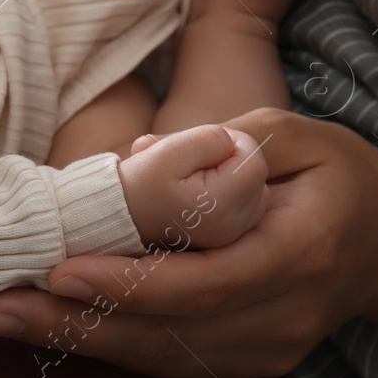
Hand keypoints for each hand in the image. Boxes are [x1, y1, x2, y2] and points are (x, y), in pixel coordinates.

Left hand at [0, 108, 377, 377]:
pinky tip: (50, 327)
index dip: (128, 283)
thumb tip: (135, 155)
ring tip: (2, 316)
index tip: (59, 269)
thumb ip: (226, 141)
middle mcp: (283, 315)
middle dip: (75, 323)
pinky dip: (107, 346)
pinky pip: (169, 361)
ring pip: (162, 356)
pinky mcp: (248, 359)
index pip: (204, 282)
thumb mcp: (297, 134)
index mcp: (296, 253)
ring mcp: (268, 347)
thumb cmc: (338, 176)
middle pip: (169, 332)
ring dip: (76, 341)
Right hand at [116, 125, 267, 249]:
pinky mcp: (228, 238)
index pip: (254, 160)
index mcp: (220, 207)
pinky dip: (231, 192)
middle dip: (232, 159)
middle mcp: (233, 227)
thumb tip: (233, 142)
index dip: (233, 141)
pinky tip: (203, 192)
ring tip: (197, 176)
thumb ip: (209, 139)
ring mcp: (232, 236)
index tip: (203, 144)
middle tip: (195, 159)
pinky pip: (246, 205)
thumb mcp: (167, 152)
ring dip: (233, 176)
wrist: (120, 216)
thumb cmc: (140, 183)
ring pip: (255, 190)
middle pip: (257, 176)